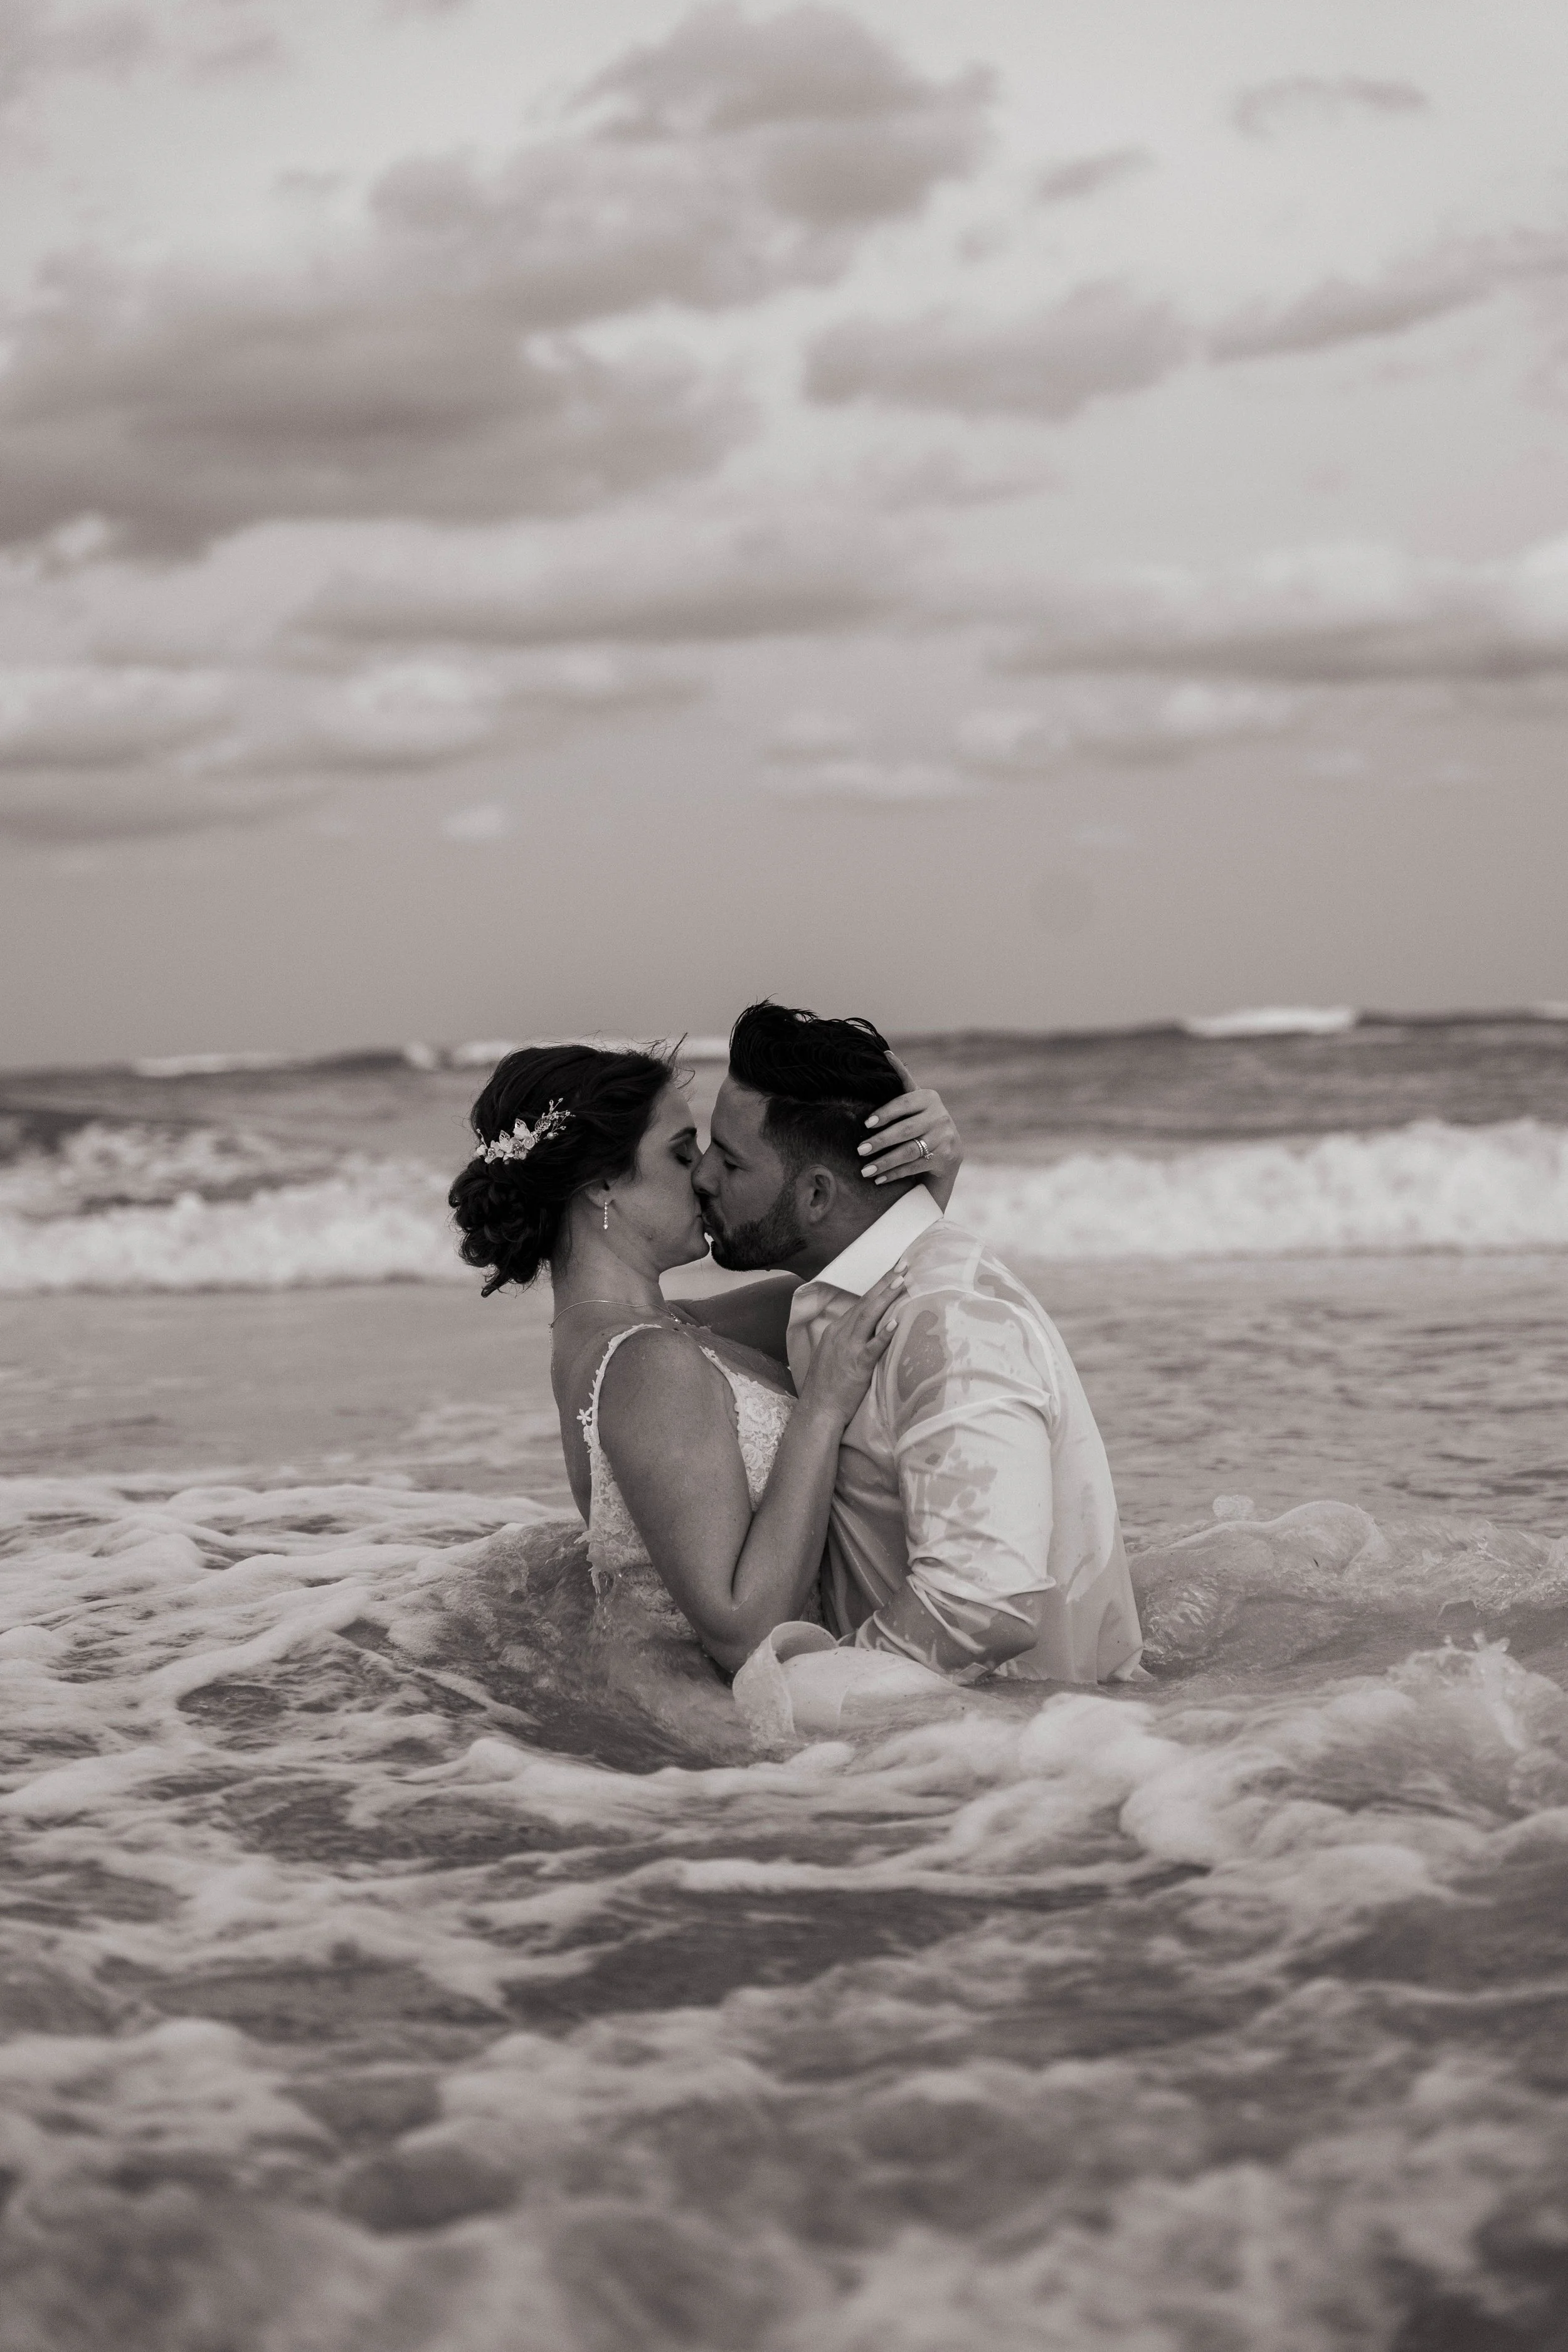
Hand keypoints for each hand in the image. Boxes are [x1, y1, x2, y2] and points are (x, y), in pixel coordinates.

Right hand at [799, 1265, 905, 1425]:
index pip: (860, 1303)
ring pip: (869, 1317)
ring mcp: (848, 1348)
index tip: (894, 1271)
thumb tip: (869, 1332)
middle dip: (885, 1282)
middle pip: (866, 1303)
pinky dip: (884, 1334)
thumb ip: (850, 1341)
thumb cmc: (828, 1387)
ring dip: (886, 1297)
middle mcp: (841, 1334)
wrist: (818, 1411)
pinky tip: (897, 1322)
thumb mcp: (834, 1356)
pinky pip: (872, 1347)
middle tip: (903, 1265)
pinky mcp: (857, 1366)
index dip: (878, 1286)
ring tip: (902, 1281)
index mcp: (836, 1331)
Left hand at [858, 1053, 963, 1199]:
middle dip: (880, 1141)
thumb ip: (902, 1082)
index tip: (866, 1124)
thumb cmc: (921, 1121)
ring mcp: (945, 1137)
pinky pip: (916, 1166)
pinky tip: (879, 1178)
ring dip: (885, 1162)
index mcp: (929, 1098)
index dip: (885, 1113)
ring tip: (865, 1170)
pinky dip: (895, 1173)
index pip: (904, 1103)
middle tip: (859, 1150)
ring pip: (909, 1151)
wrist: (950, 1150)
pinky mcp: (946, 1157)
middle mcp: (940, 1116)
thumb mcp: (915, 1102)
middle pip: (905, 1130)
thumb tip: (886, 1053)